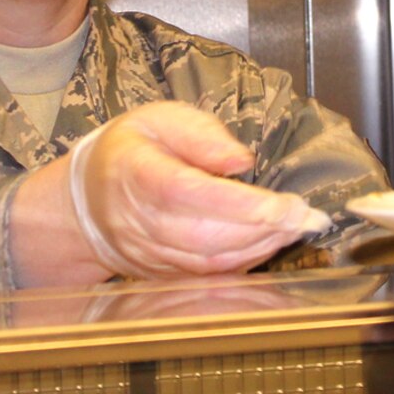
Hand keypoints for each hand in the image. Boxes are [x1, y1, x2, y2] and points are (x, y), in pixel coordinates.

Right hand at [9, 103, 329, 287]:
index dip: (239, 204)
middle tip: (306, 217)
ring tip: (295, 228)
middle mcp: (139, 219)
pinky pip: (206, 274)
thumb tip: (240, 160)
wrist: (86, 198)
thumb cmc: (131, 149)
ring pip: (208, 260)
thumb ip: (201, 136)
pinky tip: (270, 243)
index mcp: (135, 172)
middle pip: (204, 234)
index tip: (285, 204)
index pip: (188, 194)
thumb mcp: (161, 119)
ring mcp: (148, 252)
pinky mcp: (160, 271)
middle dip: (263, 229)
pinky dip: (243, 262)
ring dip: (259, 247)